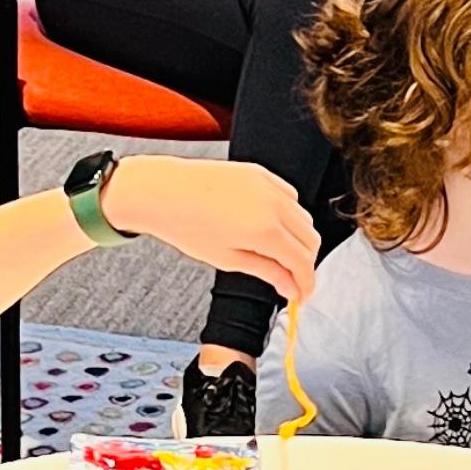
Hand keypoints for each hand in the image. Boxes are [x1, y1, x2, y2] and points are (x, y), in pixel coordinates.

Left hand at [98, 156, 319, 309]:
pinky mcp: (260, 173)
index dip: (306, 284)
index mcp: (264, 229)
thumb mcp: (228, 258)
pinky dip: (289, 215)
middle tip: (291, 280)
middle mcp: (272, 204)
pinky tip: (271, 227)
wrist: (160, 191)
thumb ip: (267, 272)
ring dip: (298, 239)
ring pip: (303, 218)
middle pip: (310, 240)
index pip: (302, 262)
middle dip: (305, 263)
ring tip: (278, 255)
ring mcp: (268, 184)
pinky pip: (290, 196)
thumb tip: (290, 288)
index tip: (301, 296)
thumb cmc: (185, 224)